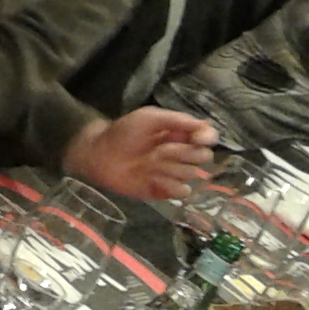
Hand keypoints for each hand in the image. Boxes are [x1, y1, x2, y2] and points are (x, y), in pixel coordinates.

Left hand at [61, 108, 216, 199]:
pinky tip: (151, 179)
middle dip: (183, 154)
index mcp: (180, 135)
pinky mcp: (166, 191)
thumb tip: (206, 126)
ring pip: (192, 174)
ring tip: (148, 163)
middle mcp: (182, 154)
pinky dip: (168, 185)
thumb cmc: (123, 133)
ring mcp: (175, 174)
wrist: (100, 156)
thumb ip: (177, 120)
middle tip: (159, 150)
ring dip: (170, 168)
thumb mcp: (148, 118)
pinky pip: (181, 191)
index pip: (208, 138)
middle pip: (204, 157)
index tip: (196, 138)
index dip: (205, 139)